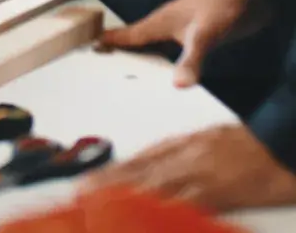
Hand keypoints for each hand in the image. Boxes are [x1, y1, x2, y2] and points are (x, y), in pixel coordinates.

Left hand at [81, 125, 295, 211]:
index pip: (139, 160)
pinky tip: (148, 215)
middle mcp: (183, 156)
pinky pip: (186, 203)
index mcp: (181, 146)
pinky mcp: (218, 190)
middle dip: (110, 185)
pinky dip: (165, 210)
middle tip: (82, 193)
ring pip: (155, 186)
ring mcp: (199, 173)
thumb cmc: (246, 146)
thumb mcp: (208, 145)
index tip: (89, 182)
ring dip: (126, 197)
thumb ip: (181, 158)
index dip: (113, 173)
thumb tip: (156, 172)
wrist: (279, 143)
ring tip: (100, 205)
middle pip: (139, 172)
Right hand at [98, 0, 264, 87]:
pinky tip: (164, 74)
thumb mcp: (205, 35)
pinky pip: (168, 51)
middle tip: (100, 66)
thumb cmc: (222, 8)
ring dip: (140, 57)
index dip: (109, 40)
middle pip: (135, 40)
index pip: (128, 34)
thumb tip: (177, 85)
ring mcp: (179, 30)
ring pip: (151, 46)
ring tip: (126, 74)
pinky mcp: (193, 36)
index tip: (88, 47)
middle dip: (118, 51)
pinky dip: (161, 62)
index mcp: (160, 22)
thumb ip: (191, 60)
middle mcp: (165, 26)